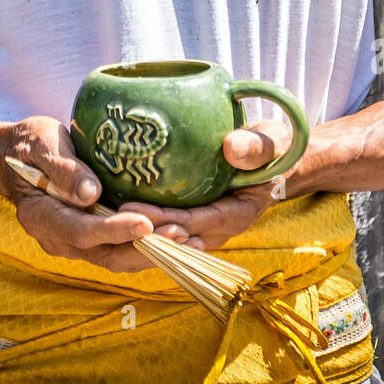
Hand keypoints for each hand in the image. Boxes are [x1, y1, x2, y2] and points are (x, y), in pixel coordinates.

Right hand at [0, 116, 194, 271]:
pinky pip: (120, 248)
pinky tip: (179, 236)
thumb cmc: (29, 144)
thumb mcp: (41, 144)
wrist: (16, 157)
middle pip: (106, 255)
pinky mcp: (90, 236)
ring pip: (117, 257)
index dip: (114, 231)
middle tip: (183, 236)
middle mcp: (59, 238)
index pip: (82, 232)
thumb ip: (63, 168)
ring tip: (192, 241)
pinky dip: (148, 245)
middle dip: (146, 250)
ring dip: (154, 252)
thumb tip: (91, 193)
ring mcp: (75, 241)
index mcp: (42, 217)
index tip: (147, 224)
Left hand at [119, 119, 296, 251]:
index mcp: (237, 214)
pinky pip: (167, 228)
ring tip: (103, 220)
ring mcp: (205, 228)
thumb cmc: (276, 150)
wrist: (280, 162)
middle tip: (106, 219)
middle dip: (140, 234)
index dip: (164, 220)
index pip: (195, 223)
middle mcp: (218, 229)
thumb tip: (231, 148)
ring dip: (137, 235)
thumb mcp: (272, 143)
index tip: (132, 211)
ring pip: (167, 241)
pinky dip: (143, 224)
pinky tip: (115, 212)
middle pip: (174, 239)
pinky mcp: (195, 220)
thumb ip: (256, 147)